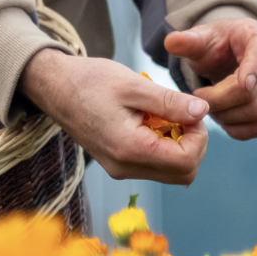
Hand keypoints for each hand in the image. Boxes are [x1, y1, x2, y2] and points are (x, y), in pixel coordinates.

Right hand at [18, 49, 208, 184]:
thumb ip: (170, 102)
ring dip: (178, 146)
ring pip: (170, 172)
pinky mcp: (117, 163)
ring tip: (164, 115)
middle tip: (183, 113)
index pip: (186, 161)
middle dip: (193, 144)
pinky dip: (163, 147)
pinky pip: (153, 165)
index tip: (191, 111)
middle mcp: (125, 167)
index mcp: (130, 149)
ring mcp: (120, 168)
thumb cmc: (90, 81)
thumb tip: (202, 112)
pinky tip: (151, 121)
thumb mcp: (134, 85)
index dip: (199, 137)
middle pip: (182, 174)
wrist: (54, 87)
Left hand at [164, 17, 256, 140]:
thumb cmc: (217, 44)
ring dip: (229, 118)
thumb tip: (171, 42)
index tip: (241, 85)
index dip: (253, 70)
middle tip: (197, 102)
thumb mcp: (200, 39)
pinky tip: (223, 122)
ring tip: (208, 111)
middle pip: (254, 92)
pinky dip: (240, 130)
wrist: (233, 54)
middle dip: (221, 102)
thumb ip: (187, 41)